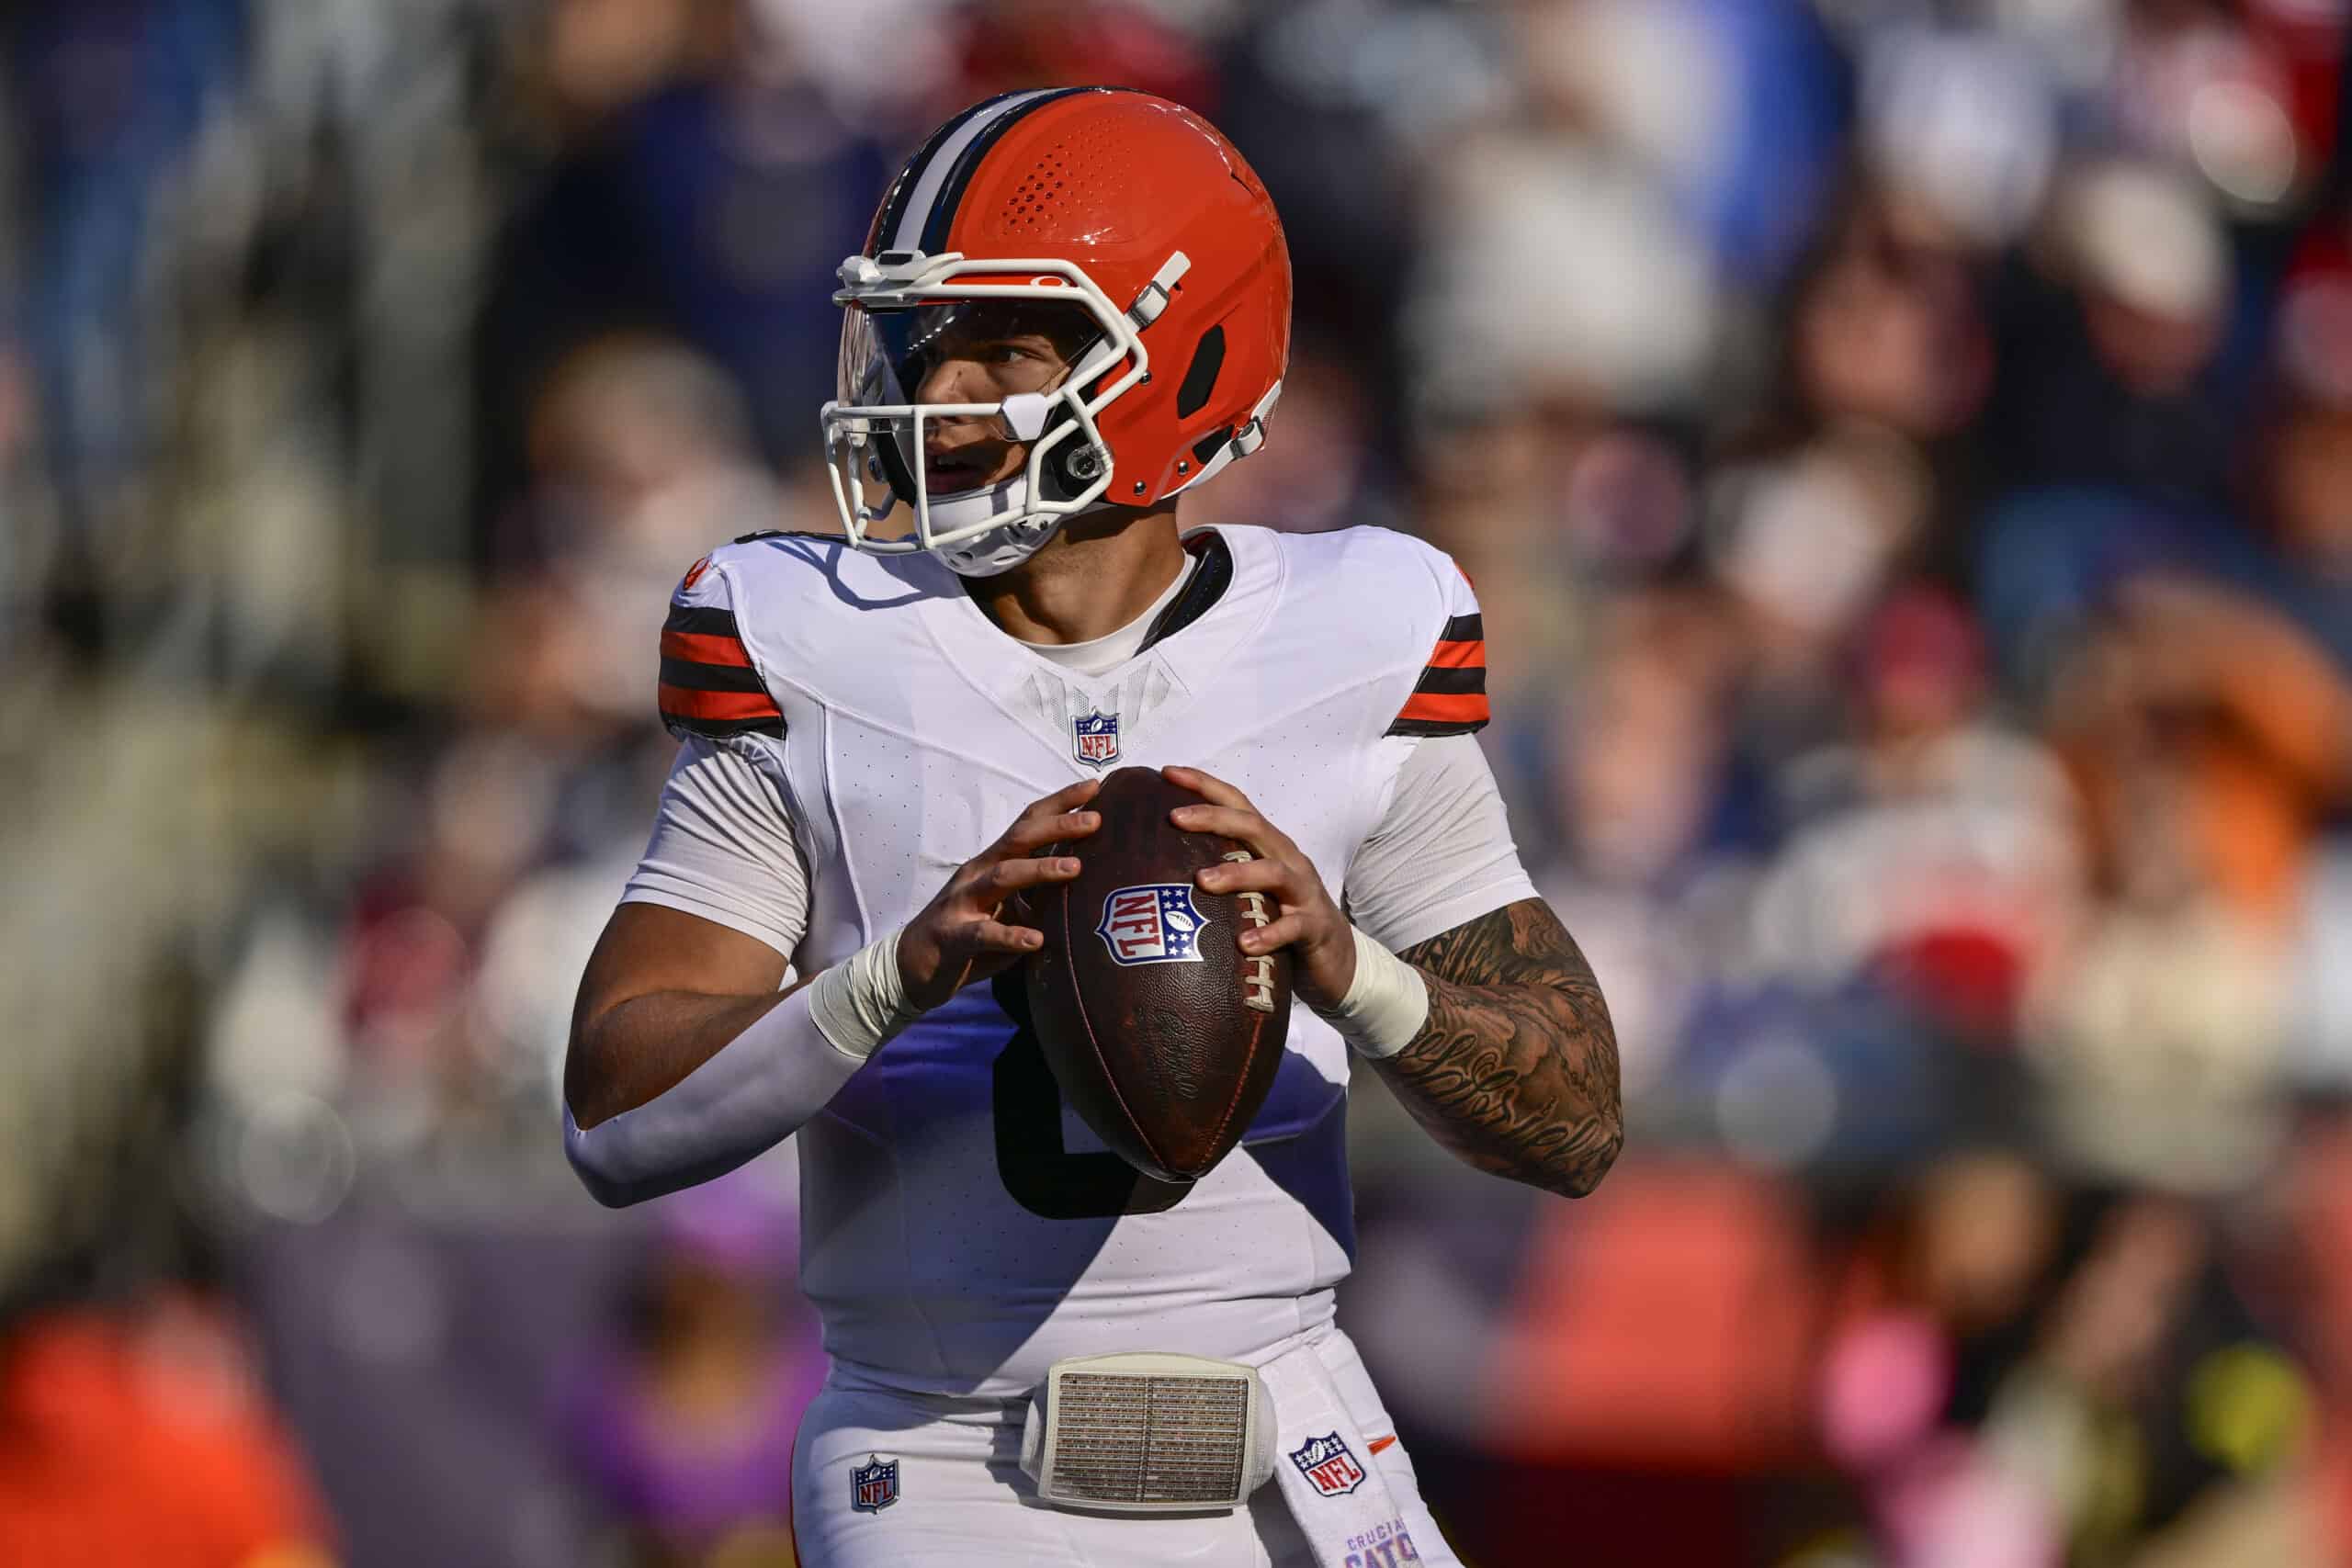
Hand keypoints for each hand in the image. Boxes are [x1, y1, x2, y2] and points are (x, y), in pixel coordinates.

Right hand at [897, 778, 1101, 1010]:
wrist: (915, 966)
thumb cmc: (971, 933)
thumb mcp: (1009, 908)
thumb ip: (1040, 894)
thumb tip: (1090, 884)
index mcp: (993, 862)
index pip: (1028, 823)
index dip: (1059, 803)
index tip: (1094, 786)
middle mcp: (978, 873)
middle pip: (1019, 840)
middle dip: (1058, 826)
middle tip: (1096, 820)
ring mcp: (963, 902)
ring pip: (1002, 877)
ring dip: (1040, 869)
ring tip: (1075, 868)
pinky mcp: (953, 936)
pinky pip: (983, 933)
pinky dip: (1010, 935)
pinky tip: (1035, 940)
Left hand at [1163, 765, 1356, 1008]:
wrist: (1336, 957)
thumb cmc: (1281, 915)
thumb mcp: (1251, 887)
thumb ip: (1219, 869)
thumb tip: (1157, 865)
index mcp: (1267, 845)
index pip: (1237, 804)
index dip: (1204, 785)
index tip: (1167, 772)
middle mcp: (1286, 859)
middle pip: (1252, 826)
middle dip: (1213, 817)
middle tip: (1175, 818)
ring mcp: (1303, 891)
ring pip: (1272, 872)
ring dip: (1236, 873)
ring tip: (1203, 881)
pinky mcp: (1314, 926)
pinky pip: (1292, 927)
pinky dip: (1269, 934)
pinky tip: (1244, 944)